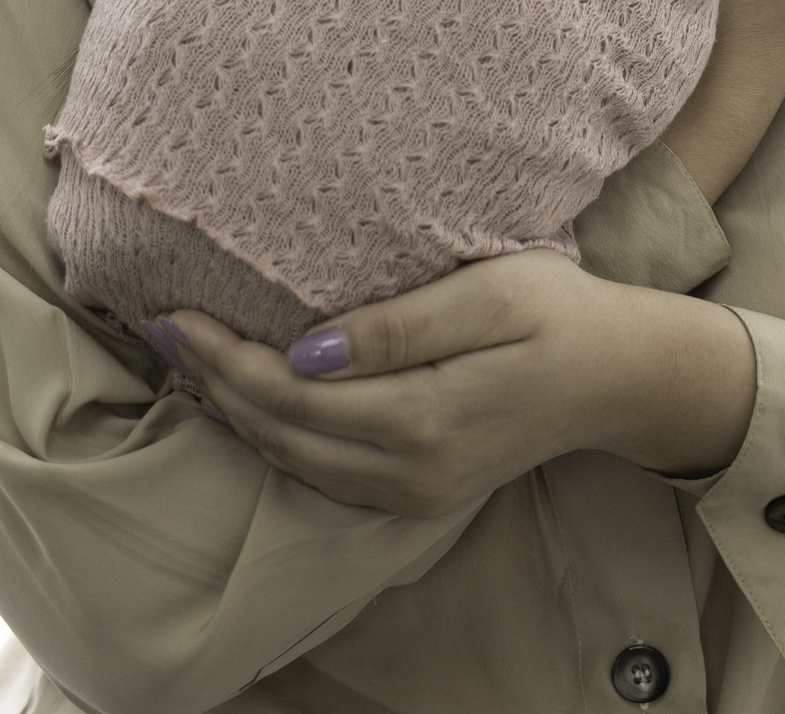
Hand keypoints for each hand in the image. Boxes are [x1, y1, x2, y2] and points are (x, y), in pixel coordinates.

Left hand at [162, 248, 755, 514]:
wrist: (623, 377)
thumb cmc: (563, 312)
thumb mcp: (495, 292)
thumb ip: (402, 325)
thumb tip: (305, 351)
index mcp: (426, 419)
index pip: (293, 396)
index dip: (225, 358)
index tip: (175, 312)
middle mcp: (411, 472)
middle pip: (282, 434)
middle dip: (213, 382)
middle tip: (160, 326)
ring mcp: (415, 492)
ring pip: (295, 461)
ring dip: (235, 412)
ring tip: (189, 358)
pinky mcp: (420, 492)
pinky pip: (324, 473)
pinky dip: (274, 436)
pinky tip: (251, 400)